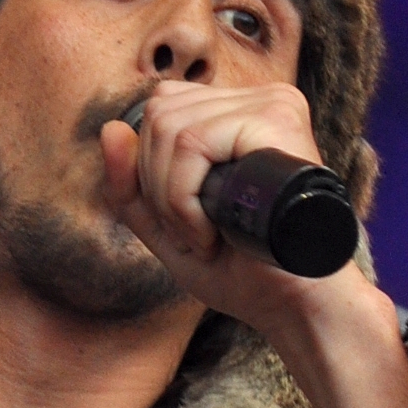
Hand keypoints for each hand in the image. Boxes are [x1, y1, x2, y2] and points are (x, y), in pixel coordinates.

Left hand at [100, 78, 329, 329]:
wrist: (298, 307)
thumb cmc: (244, 271)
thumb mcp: (167, 228)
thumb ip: (130, 186)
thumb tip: (109, 129)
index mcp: (241, 114)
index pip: (162, 109)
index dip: (153, 171)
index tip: (186, 223)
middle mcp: (260, 99)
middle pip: (159, 113)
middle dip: (158, 187)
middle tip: (197, 235)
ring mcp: (272, 105)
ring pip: (170, 128)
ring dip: (172, 200)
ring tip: (207, 236)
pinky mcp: (277, 121)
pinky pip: (192, 143)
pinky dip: (184, 199)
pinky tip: (212, 233)